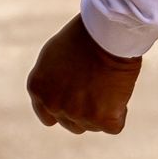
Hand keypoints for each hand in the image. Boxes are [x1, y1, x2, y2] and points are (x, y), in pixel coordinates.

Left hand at [27, 15, 140, 135]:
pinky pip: (114, 126)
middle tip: (98, 87)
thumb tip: (60, 95)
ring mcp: (78, 114)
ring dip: (102, 111)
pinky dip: (120, 113)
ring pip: (93, 125)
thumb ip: (52, 81)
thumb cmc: (84, 36)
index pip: (48, 116)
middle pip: (72, 124)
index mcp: (37, 88)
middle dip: (84, 110)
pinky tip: (119, 92)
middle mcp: (54, 105)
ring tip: (108, 84)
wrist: (108, 32)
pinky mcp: (103, 118)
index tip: (78, 98)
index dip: (65, 108)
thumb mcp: (55, 56)